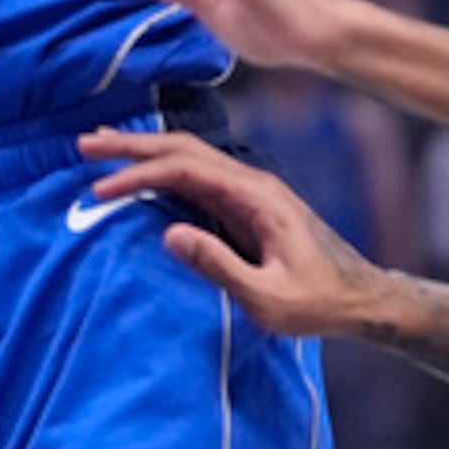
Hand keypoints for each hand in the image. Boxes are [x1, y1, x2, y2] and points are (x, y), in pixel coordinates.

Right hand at [80, 129, 401, 340]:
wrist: (361, 298)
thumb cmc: (318, 302)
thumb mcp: (268, 297)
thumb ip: (219, 266)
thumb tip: (168, 234)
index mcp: (255, 196)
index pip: (185, 170)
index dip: (140, 175)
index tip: (101, 190)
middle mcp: (251, 182)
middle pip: (183, 149)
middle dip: (133, 146)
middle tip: (86, 145)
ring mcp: (250, 190)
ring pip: (190, 157)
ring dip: (146, 152)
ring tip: (103, 149)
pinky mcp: (248, 205)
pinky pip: (199, 176)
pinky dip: (165, 169)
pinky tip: (144, 174)